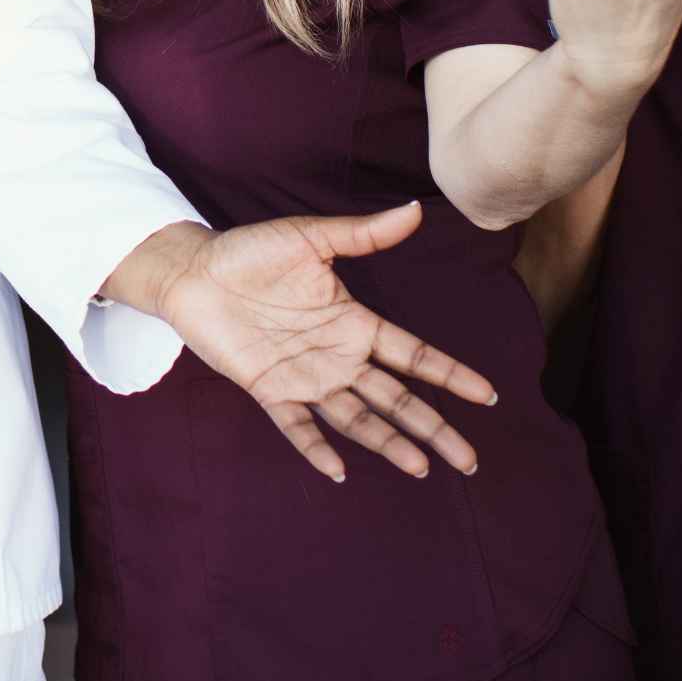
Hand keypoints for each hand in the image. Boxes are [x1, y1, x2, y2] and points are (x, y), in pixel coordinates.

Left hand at [151, 205, 500, 481]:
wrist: (194, 271)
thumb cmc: (251, 252)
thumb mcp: (311, 238)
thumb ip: (363, 234)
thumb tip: (414, 209)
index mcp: (354, 323)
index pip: (414, 355)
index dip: (449, 375)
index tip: (487, 396)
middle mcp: (337, 357)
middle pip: (396, 398)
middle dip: (432, 427)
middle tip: (468, 461)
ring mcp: (305, 377)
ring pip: (357, 418)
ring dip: (388, 443)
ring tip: (421, 468)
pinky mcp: (268, 389)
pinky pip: (296, 426)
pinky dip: (316, 448)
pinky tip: (339, 471)